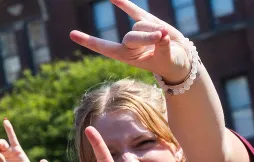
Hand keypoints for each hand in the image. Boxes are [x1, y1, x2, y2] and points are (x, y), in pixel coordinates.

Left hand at [70, 0, 192, 83]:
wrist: (181, 59)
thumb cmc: (171, 64)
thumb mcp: (168, 59)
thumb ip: (163, 47)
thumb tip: (161, 35)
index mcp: (127, 57)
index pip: (104, 48)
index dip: (89, 41)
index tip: (72, 34)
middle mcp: (128, 44)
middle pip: (131, 34)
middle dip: (147, 36)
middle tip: (162, 39)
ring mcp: (137, 31)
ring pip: (140, 23)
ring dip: (155, 30)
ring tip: (165, 39)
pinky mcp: (147, 20)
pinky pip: (133, 10)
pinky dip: (123, 3)